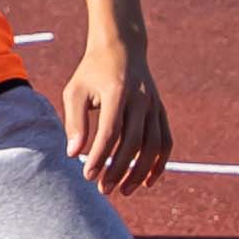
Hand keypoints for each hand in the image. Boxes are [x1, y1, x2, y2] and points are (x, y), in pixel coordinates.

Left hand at [55, 38, 172, 189]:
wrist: (122, 48)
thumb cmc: (92, 72)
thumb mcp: (75, 91)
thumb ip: (74, 121)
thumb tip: (73, 154)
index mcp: (117, 91)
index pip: (110, 131)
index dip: (100, 156)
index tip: (87, 176)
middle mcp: (140, 98)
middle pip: (134, 142)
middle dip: (118, 170)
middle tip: (102, 190)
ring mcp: (154, 105)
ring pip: (153, 145)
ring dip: (140, 172)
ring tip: (123, 191)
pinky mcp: (161, 111)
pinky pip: (165, 142)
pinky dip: (159, 164)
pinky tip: (147, 182)